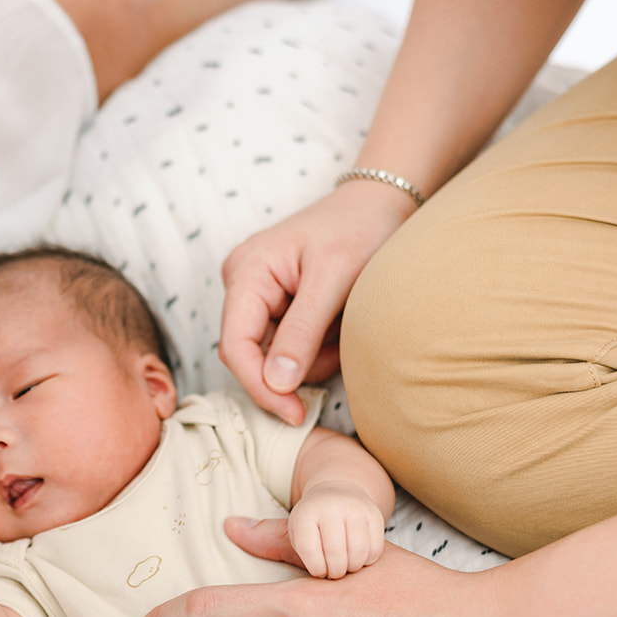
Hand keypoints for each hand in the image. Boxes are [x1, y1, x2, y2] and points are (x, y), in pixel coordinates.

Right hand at [219, 180, 414, 423]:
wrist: (381, 202)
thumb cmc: (361, 227)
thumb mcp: (334, 278)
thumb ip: (303, 331)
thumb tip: (276, 383)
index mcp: (247, 272)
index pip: (235, 346)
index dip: (260, 386)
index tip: (294, 413)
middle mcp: (242, 283)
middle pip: (251, 355)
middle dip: (294, 367)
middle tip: (339, 351)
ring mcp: (257, 294)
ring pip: (274, 355)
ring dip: (312, 355)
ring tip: (344, 324)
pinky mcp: (276, 303)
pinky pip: (289, 344)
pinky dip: (316, 345)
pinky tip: (338, 322)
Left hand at [288, 484, 385, 577]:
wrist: (336, 492)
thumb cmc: (314, 521)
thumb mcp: (298, 532)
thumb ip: (303, 552)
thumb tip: (317, 577)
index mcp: (306, 513)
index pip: (309, 549)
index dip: (316, 568)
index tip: (319, 572)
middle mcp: (331, 507)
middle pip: (335, 552)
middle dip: (336, 571)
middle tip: (335, 573)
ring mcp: (355, 508)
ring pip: (358, 550)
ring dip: (353, 567)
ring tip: (347, 567)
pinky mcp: (375, 514)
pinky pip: (376, 547)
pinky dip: (368, 560)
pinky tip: (360, 558)